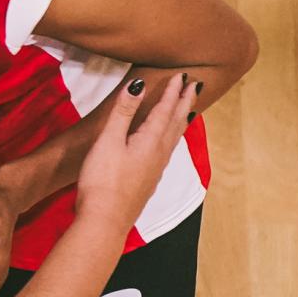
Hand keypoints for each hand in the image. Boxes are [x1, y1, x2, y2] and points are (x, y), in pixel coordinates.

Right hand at [74, 74, 195, 232]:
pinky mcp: (149, 181)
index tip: (181, 76)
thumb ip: (123, 112)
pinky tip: (167, 144)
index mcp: (150, 141)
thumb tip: (138, 85)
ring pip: (175, 138)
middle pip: (176, 122)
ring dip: (182, 120)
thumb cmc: (102, 181)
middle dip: (184, 103)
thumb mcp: (109, 141)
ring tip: (188, 110)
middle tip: (195, 86)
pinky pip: (168, 151)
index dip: (172, 91)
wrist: (105, 221)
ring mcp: (156, 169)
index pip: (165, 110)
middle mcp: (159, 154)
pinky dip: (173, 138)